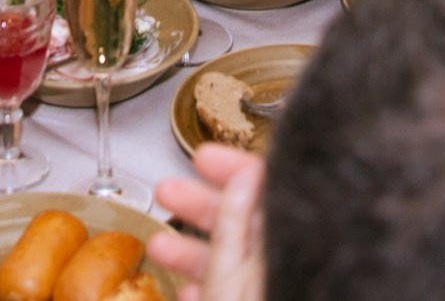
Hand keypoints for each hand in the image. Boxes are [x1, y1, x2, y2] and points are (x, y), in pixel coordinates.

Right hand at [151, 144, 265, 300]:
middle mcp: (280, 259)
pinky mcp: (251, 300)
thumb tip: (241, 176)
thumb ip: (233, 228)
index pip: (267, 188)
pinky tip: (187, 291)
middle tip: (167, 191)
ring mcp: (265, 285)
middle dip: (198, 204)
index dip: (233, 167)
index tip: (202, 157)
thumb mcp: (233, 276)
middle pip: (242, 219)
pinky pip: (228, 289)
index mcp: (286, 239)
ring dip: (189, 249)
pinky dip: (205, 284)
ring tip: (158, 246)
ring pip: (230, 258)